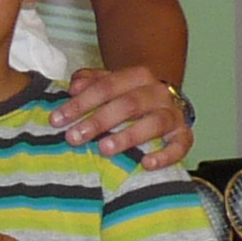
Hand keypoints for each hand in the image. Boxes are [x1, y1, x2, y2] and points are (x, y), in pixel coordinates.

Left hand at [56, 63, 192, 167]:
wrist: (162, 102)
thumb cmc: (125, 96)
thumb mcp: (107, 84)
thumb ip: (89, 82)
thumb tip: (73, 87)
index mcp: (137, 76)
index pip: (106, 87)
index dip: (80, 103)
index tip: (57, 120)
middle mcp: (158, 92)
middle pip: (129, 104)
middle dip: (99, 121)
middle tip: (73, 138)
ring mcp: (173, 114)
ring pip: (154, 123)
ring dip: (129, 136)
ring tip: (104, 149)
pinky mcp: (184, 135)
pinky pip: (180, 145)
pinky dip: (165, 155)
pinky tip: (146, 164)